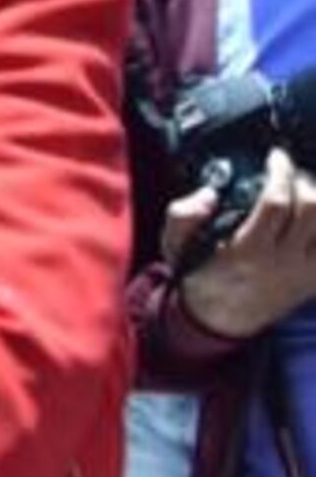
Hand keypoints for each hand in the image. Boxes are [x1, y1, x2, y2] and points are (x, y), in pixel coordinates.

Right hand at [166, 153, 315, 338]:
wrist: (220, 320)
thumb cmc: (200, 275)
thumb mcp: (176, 246)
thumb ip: (184, 215)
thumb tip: (209, 193)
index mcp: (248, 252)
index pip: (277, 203)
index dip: (280, 172)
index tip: (275, 156)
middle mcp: (283, 263)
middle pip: (312, 210)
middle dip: (303, 181)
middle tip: (289, 172)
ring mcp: (304, 274)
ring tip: (301, 190)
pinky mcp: (314, 281)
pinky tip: (309, 214)